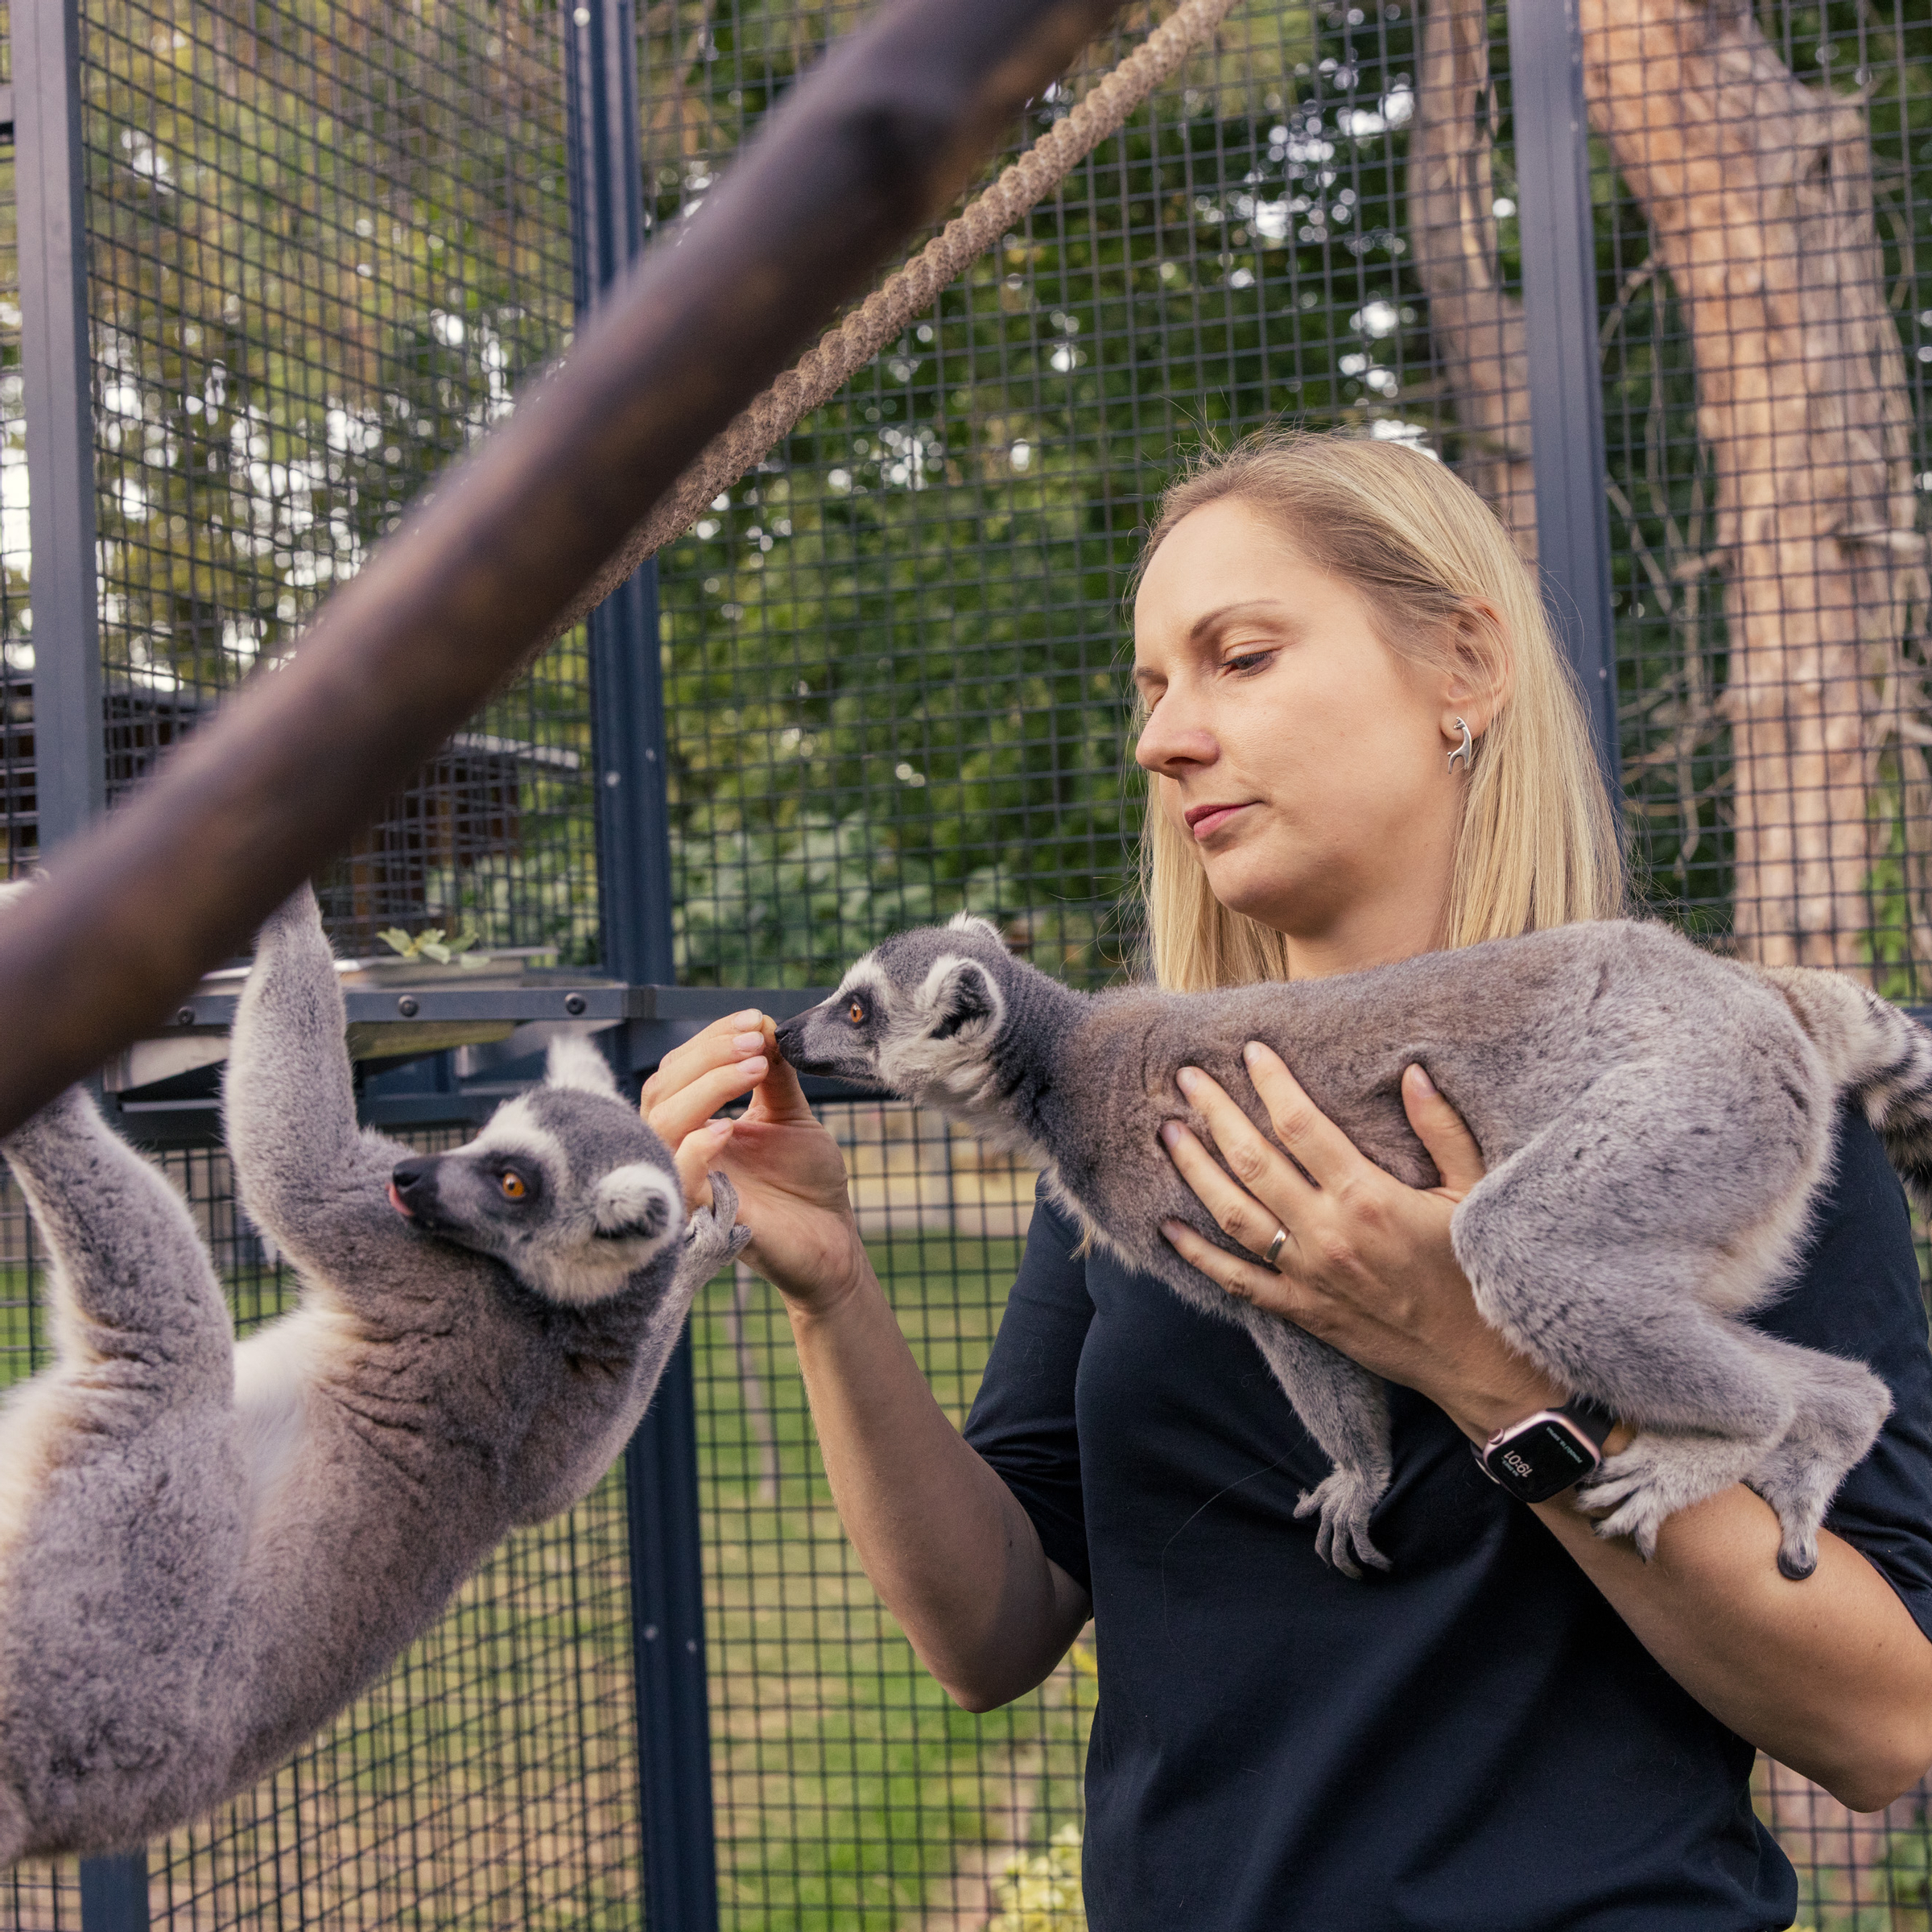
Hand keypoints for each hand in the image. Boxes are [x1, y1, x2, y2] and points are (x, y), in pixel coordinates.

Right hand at [641, 1012, 866, 1313]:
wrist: (832, 1240)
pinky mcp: (703, 1213)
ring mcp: (690, 1180)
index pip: (679, 1070)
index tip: (755, 1019)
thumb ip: (772, 1073)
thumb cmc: (808, 1182)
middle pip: (661, 1090)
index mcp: (698, 1122)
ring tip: (753, 1067)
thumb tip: (764, 1023)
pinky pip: (676, 1178)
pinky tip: (728, 1127)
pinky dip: (694, 1147)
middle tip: (755, 1040)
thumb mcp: (789, 1115)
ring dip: (704, 1087)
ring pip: (660, 1126)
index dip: (710, 1039)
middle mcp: (684, 1149)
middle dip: (707, 1056)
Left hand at [1157, 1045, 1562, 1441]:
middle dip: (1214, 1113)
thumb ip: (1442, 1130)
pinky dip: (1197, 1253)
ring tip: (1168, 1132)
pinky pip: (1236, 1280)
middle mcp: (1327, 1233)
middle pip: (1252, 1161)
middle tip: (1186, 1077)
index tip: (1251, 1050)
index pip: (1301, 1126)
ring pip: (1232, 1214)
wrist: (1479, 1361)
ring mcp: (1308, 1275)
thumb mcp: (1476, 1191)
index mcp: (1368, 1197)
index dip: (1272, 1084)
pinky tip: (1166, 1227)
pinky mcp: (1301, 1311)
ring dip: (1194, 1170)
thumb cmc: (1479, 1270)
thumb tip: (1413, 1072)